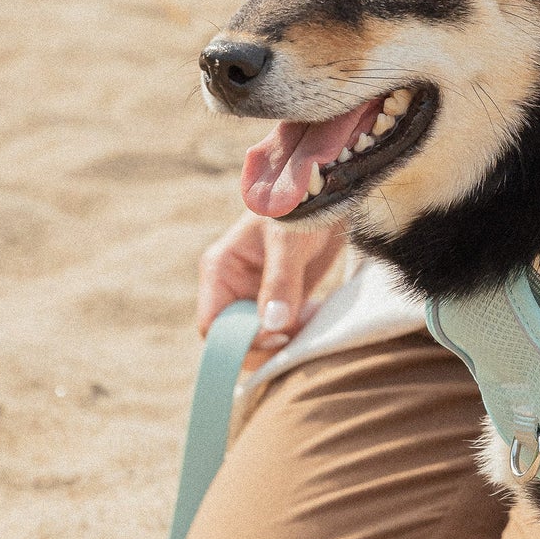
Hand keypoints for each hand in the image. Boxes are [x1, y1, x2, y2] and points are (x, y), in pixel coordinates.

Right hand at [196, 211, 346, 356]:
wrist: (327, 193)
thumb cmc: (298, 207)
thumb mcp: (288, 241)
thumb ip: (280, 282)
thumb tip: (272, 326)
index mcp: (220, 270)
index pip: (212, 326)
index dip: (237, 342)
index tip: (274, 338)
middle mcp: (233, 287)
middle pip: (236, 338)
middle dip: (264, 345)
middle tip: (296, 336)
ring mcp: (256, 294)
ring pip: (262, 337)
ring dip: (285, 338)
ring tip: (311, 317)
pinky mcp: (281, 298)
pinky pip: (283, 329)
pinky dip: (298, 330)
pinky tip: (316, 312)